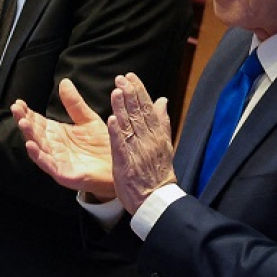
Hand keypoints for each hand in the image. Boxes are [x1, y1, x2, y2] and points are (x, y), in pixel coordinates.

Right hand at [13, 78, 115, 198]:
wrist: (119, 165)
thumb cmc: (102, 145)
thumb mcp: (88, 119)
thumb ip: (74, 103)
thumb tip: (64, 81)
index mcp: (57, 134)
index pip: (37, 121)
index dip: (27, 112)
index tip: (18, 102)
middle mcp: (54, 147)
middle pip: (35, 133)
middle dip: (24, 121)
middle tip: (16, 109)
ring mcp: (58, 161)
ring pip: (39, 148)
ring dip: (29, 136)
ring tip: (22, 123)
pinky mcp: (65, 174)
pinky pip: (49, 165)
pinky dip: (39, 156)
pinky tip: (31, 146)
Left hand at [108, 73, 176, 214]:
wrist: (157, 199)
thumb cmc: (158, 172)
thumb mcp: (164, 144)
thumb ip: (162, 122)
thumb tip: (162, 100)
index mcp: (157, 135)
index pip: (147, 108)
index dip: (139, 91)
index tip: (131, 76)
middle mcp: (148, 140)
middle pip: (138, 113)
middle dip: (129, 94)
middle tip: (121, 78)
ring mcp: (137, 152)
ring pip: (129, 126)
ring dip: (122, 108)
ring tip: (116, 91)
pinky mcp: (126, 164)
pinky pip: (121, 146)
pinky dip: (117, 133)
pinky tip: (112, 119)